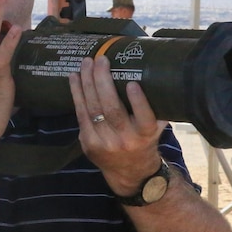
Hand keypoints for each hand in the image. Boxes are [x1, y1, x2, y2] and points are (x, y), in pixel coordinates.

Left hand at [68, 56, 165, 194]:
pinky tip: (75, 78)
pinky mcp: (88, 143)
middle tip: (100, 60)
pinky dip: (77, 94)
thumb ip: (156, 105)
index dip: (138, 102)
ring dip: (87, 84)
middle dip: (103, 82)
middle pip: (112, 109)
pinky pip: (80, 115)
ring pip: (93, 110)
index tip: (132, 83)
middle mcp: (126, 140)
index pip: (144, 118)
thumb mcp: (157, 125)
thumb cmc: (144, 139)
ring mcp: (105, 143)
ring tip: (86, 63)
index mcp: (146, 134)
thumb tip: (153, 70)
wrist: (129, 171)